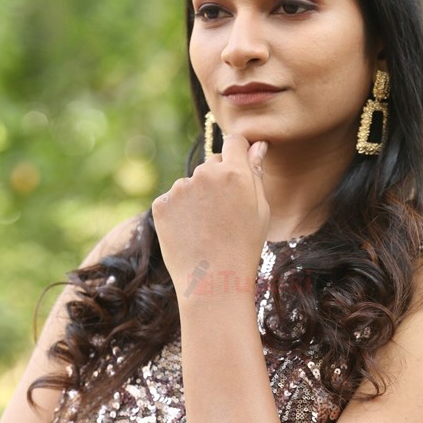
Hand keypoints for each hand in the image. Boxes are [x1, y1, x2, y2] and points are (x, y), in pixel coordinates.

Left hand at [152, 136, 268, 300]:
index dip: (238, 151)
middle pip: (212, 165)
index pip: (234, 141)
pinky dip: (179, 213)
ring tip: (205, 230)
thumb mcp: (260, 210)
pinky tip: (189, 234)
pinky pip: (173, 200)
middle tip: (223, 215)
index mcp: (235, 173)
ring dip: (197, 198)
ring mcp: (180, 188)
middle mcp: (206, 174)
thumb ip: (256, 174)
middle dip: (217, 181)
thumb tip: (258, 146)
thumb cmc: (244, 247)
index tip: (238, 165)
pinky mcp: (161, 204)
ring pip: (190, 184)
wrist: (213, 281)